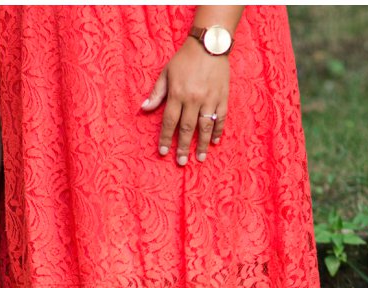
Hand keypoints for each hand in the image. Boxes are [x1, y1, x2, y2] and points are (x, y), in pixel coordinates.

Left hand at [142, 41, 229, 164]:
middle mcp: (193, 99)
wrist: (209, 44)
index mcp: (177, 94)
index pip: (170, 121)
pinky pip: (221, 117)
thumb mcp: (166, 73)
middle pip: (187, 128)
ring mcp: (210, 99)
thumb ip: (156, 93)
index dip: (166, 138)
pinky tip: (215, 142)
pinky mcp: (222, 96)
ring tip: (199, 158)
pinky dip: (218, 130)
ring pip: (205, 127)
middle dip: (183, 147)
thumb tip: (144, 109)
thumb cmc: (184, 59)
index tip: (163, 152)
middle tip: (181, 162)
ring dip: (201, 144)